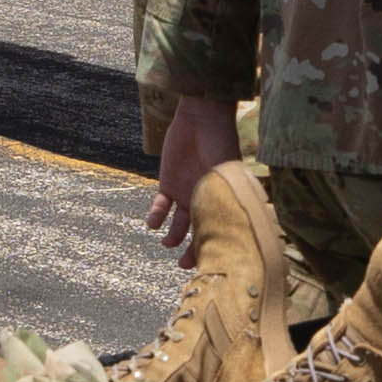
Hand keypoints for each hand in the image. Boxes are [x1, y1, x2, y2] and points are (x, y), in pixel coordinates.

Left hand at [146, 97, 237, 251]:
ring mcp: (185, 193)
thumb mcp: (227, 173)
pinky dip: (156, 217)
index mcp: (222, 200)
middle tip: (184, 264)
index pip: (218, 230)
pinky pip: (160, 207)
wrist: (201, 117)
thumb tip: (228, 227)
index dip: (213, 247)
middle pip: (198, 233)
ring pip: (178, 225)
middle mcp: (204, 200)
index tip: (208, 262)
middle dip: (192, 251)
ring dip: (172, 237)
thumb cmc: (221, 143)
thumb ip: (226, 199)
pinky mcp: (167, 183)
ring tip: (167, 243)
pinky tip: (153, 224)